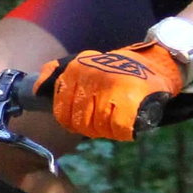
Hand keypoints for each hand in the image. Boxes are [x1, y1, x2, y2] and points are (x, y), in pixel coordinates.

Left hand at [40, 41, 183, 141]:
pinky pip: (117, 129)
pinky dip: (122, 130)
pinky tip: (127, 122)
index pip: (61, 110)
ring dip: (107, 129)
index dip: (70, 120)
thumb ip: (57, 75)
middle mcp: (90, 78)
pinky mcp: (129, 101)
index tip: (82, 118)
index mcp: (76, 70)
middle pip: (79, 122)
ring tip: (115, 117)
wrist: (156, 62)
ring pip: (97, 127)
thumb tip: (36, 90)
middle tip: (103, 118)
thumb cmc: (117, 68)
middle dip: (90, 126)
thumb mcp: (83, 63)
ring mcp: (110, 89)